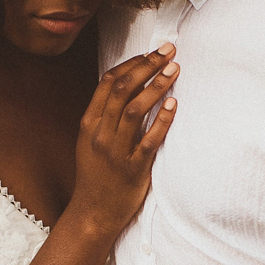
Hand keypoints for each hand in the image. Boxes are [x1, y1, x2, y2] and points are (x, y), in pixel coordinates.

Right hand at [72, 45, 178, 236]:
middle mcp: (101, 134)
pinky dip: (162, 121)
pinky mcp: (133, 169)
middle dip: (148, 65)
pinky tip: (174, 105)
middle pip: (124, 90)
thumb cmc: (96, 175)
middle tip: (169, 51)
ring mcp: (116, 151)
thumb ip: (105, 115)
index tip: (151, 51)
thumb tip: (129, 85)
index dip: (132, 63)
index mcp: (89, 123)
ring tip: (174, 70)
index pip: (109, 82)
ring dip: (157, 87)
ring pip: (135, 110)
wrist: (93, 213)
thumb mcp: (91, 141)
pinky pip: (150, 141)